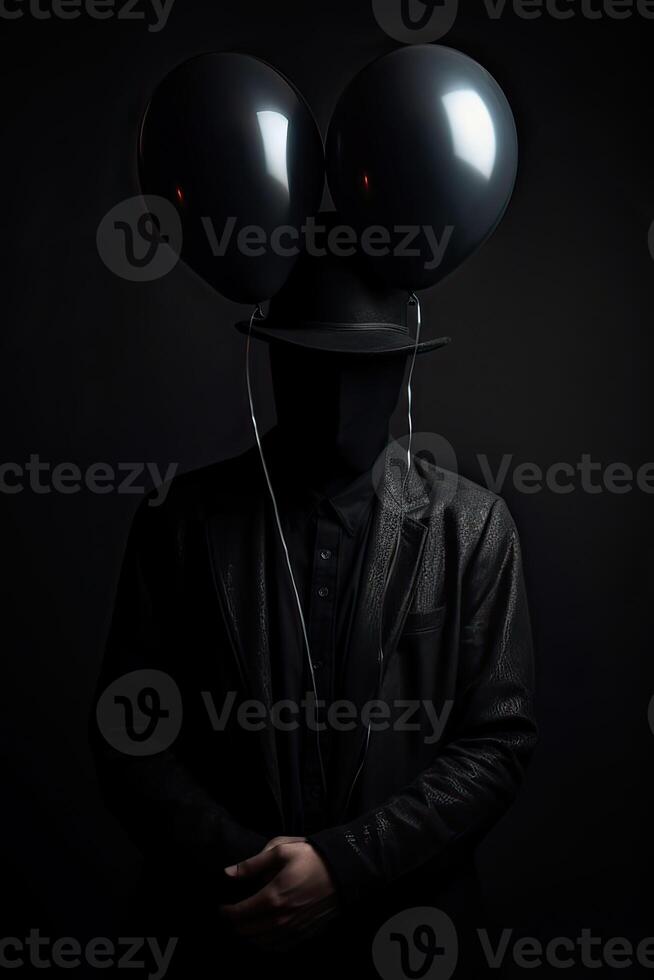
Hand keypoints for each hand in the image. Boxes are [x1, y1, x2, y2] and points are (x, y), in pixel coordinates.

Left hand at [221, 840, 337, 950]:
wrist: (344, 870)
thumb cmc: (312, 857)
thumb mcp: (281, 850)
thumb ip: (252, 864)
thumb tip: (228, 874)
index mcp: (272, 897)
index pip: (239, 914)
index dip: (225, 912)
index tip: (220, 907)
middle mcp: (281, 919)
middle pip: (247, 932)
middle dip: (235, 925)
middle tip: (230, 916)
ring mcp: (294, 930)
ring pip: (262, 944)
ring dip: (249, 936)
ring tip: (245, 925)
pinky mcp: (305, 934)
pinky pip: (279, 948)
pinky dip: (266, 944)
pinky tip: (264, 935)